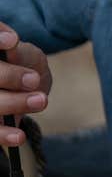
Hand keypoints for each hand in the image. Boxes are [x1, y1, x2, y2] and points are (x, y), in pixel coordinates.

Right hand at [0, 22, 50, 147]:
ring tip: (41, 100)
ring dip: (13, 103)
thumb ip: (20, 54)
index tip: (13, 40)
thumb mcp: (27, 54)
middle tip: (34, 80)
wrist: (29, 85)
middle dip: (9, 76)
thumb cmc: (25, 65)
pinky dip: (4, 134)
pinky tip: (19, 136)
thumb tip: (13, 49)